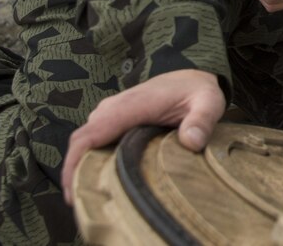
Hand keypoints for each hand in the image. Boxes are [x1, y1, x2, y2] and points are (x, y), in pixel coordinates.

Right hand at [62, 69, 224, 205]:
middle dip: (75, 173)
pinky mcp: (113, 120)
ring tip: (92, 198)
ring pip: (87, 143)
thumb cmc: (198, 92)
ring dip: (83, 167)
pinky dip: (93, 160)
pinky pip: (95, 140)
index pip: (91, 133)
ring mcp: (111, 113)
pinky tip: (102, 181)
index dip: (75, 163)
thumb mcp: (209, 102)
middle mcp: (114, 108)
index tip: (73, 191)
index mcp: (132, 105)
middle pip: (82, 142)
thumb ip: (202, 120)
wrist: (192, 78)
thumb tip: (191, 142)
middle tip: (84, 204)